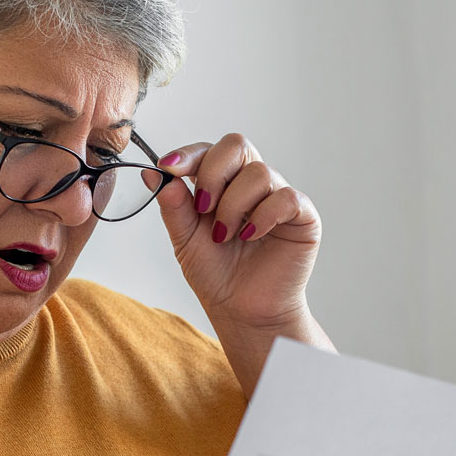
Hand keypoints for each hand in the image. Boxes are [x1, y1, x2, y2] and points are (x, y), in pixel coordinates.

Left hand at [155, 134, 321, 331]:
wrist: (241, 311)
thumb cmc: (217, 275)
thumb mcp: (185, 239)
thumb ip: (173, 206)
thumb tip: (153, 173)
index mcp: (223, 183)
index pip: (209, 151)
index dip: (189, 154)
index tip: (169, 168)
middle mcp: (251, 184)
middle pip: (237, 145)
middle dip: (213, 172)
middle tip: (202, 207)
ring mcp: (278, 197)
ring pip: (259, 173)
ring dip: (234, 206)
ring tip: (224, 235)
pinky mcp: (302, 216)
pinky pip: (286, 198)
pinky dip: (263, 216)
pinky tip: (250, 236)